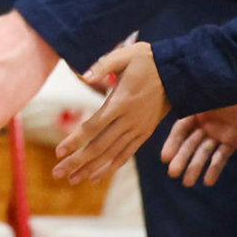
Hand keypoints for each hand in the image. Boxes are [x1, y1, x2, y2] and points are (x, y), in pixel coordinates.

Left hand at [51, 42, 167, 183]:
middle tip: (58, 174)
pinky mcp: (145, 134)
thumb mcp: (125, 56)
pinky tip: (96, 177)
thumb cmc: (147, 61)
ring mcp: (138, 129)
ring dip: (91, 169)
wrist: (178, 72)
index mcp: (121, 102)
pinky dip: (111, 167)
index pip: (93, 126)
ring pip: (112, 154)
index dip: (75, 140)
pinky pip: (126, 154)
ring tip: (72, 180)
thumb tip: (83, 76)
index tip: (58, 151)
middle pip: (99, 146)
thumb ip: (102, 66)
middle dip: (77, 161)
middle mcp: (129, 120)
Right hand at [161, 96, 236, 187]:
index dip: (172, 143)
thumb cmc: (236, 83)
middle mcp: (205, 122)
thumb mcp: (213, 89)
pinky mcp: (234, 140)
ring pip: (204, 152)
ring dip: (195, 167)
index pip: (180, 129)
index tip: (165, 158)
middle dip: (181, 158)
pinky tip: (208, 181)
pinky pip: (222, 156)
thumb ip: (196, 98)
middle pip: (190, 143)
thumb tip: (176, 96)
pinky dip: (215, 168)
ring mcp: (219, 132)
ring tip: (188, 183)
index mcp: (196, 109)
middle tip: (173, 174)